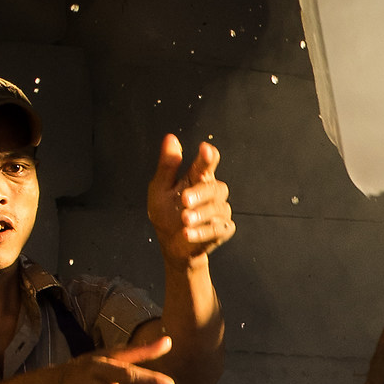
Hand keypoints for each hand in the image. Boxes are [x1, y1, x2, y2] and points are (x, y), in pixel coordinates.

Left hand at [148, 133, 234, 264]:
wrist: (171, 245)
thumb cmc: (166, 214)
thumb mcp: (160, 188)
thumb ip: (168, 165)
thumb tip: (170, 138)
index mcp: (197, 178)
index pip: (207, 162)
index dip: (208, 156)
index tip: (205, 150)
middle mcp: (211, 192)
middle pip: (216, 187)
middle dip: (201, 193)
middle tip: (185, 200)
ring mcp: (220, 211)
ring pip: (218, 208)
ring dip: (200, 214)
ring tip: (184, 220)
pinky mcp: (223, 230)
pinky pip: (218, 229)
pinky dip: (202, 232)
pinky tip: (187, 234)